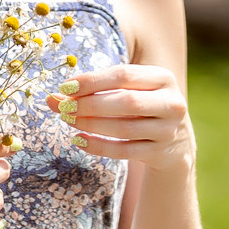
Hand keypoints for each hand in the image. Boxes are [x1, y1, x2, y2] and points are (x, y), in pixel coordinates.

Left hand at [47, 65, 194, 172]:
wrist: (176, 141)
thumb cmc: (143, 107)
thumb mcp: (128, 91)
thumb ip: (95, 91)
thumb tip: (52, 98)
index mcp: (163, 78)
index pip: (123, 75)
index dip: (92, 81)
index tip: (65, 87)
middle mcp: (171, 102)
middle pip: (126, 102)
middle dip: (90, 105)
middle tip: (63, 107)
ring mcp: (167, 130)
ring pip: (124, 129)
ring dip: (91, 125)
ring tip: (68, 121)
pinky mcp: (160, 153)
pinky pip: (124, 151)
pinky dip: (98, 146)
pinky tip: (79, 140)